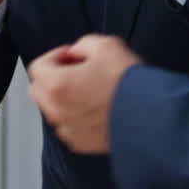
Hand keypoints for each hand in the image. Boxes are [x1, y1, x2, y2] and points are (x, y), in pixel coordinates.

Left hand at [28, 34, 141, 154]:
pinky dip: (75, 116)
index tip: (73, 55)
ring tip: (91, 89)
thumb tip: (76, 53)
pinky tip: (97, 107)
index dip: (56, 55)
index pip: (38, 66)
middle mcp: (57, 111)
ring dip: (64, 97)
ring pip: (52, 110)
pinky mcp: (81, 144)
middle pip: (38, 90)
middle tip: (77, 70)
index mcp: (57, 85)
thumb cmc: (129, 85)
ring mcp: (68, 130)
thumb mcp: (107, 45)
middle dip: (54, 76)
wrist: (151, 117)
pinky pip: (68, 126)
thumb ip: (83, 44)